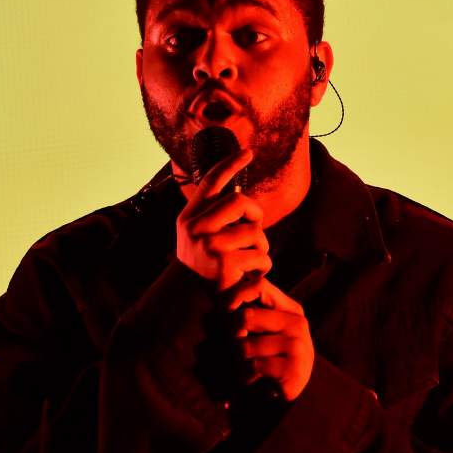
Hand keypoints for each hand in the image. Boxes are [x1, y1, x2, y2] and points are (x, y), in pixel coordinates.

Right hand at [175, 149, 271, 289]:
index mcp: (189, 217)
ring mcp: (209, 244)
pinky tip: (251, 275)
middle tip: (255, 228)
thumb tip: (241, 194)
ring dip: (261, 248)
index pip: (210, 182)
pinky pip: (260, 256)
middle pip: (239, 200)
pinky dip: (263, 266)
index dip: (230, 164)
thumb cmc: (202, 266)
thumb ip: (215, 217)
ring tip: (252, 260)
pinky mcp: (224, 262)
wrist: (189, 300)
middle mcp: (195, 227)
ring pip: (255, 232)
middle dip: (255, 214)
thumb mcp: (200, 237)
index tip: (248, 152)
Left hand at [224, 275, 313, 400]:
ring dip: (238, 362)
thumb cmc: (272, 358)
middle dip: (233, 336)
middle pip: (246, 317)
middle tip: (237, 350)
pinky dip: (246, 376)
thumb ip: (252, 313)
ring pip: (245, 346)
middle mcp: (297, 324)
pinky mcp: (293, 369)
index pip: (260, 287)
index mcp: (291, 310)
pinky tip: (253, 379)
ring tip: (247, 368)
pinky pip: (253, 366)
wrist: (291, 391)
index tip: (223, 311)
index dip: (235, 295)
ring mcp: (297, 346)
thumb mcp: (266, 331)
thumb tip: (221, 301)